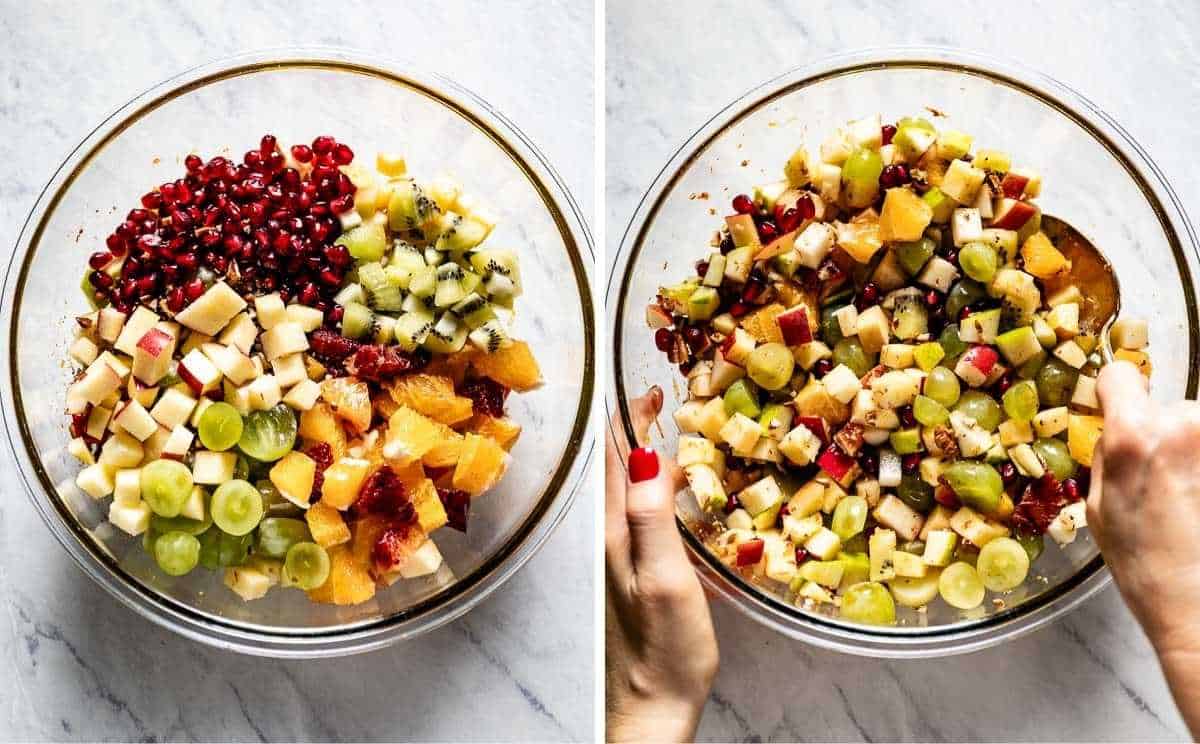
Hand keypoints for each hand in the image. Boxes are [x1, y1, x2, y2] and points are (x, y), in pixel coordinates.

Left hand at [605, 387, 717, 742]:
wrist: (651, 709)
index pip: (614, 459)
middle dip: (633, 427)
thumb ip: (652, 517)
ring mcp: (623, 557)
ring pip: (629, 491)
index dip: (628, 419)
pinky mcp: (639, 575)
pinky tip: (674, 495)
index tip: (648, 387)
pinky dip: (656, 489)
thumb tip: (644, 455)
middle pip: (616, 469)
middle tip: (660, 397)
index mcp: (616, 532)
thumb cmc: (663, 650)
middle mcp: (613, 540)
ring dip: (642, 456)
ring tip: (666, 431)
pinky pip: (643, 515)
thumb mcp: (665, 579)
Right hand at [1089, 361, 1199, 736]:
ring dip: (1193, 454)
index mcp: (1133, 436)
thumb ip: (1107, 455)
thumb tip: (1116, 428)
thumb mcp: (1098, 508)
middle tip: (1164, 484)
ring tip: (1190, 499)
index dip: (1117, 393)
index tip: (1120, 409)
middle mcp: (1185, 426)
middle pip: (1169, 407)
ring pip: (1197, 428)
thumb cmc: (1147, 568)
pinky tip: (1195, 501)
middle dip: (1164, 435)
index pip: (1121, 375)